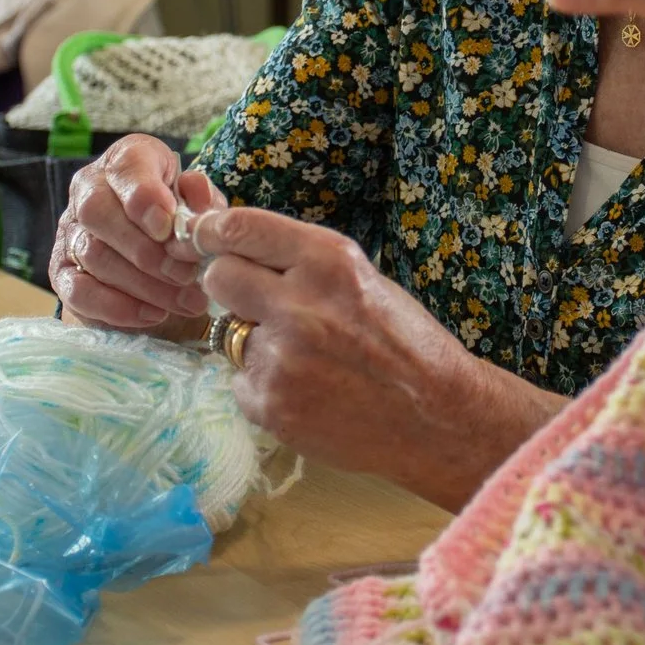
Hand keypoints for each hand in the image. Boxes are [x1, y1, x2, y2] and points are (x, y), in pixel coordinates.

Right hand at [49, 134, 224, 329]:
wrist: (157, 247)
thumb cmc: (179, 214)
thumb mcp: (199, 199)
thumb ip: (200, 195)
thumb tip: (196, 194)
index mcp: (126, 159)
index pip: (125, 167)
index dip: (144, 197)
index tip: (168, 226)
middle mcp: (89, 188)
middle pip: (98, 212)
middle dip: (147, 250)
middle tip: (187, 274)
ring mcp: (70, 230)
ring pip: (94, 255)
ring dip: (144, 284)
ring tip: (186, 301)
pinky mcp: (62, 271)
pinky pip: (78, 291)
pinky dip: (118, 307)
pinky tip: (154, 314)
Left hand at [193, 205, 558, 508]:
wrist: (436, 417)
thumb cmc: (405, 343)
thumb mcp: (362, 279)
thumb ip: (302, 264)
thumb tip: (238, 250)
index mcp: (328, 260)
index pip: (240, 227)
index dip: (216, 232)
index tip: (208, 238)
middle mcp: (299, 303)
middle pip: (218, 276)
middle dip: (230, 286)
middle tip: (254, 301)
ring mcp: (280, 358)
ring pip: (228, 333)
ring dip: (253, 341)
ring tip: (301, 357)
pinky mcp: (270, 404)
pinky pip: (240, 381)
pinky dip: (264, 385)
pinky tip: (306, 390)